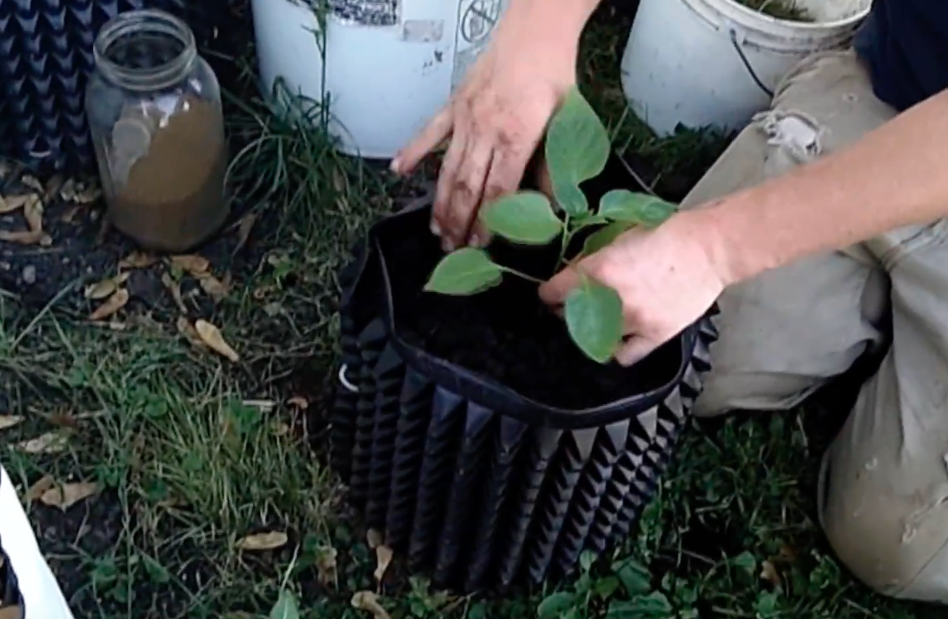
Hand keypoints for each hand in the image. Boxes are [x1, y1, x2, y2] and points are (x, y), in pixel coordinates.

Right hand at [390, 6, 578, 251]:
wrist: (535, 31)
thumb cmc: (553, 75)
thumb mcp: (566, 122)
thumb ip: (551, 166)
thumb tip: (549, 205)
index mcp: (516, 136)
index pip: (498, 190)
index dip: (487, 222)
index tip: (480, 244)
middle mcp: (485, 130)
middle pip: (468, 187)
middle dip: (459, 222)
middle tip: (453, 248)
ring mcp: (465, 118)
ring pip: (448, 169)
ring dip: (440, 202)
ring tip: (436, 229)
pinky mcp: (453, 105)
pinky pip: (429, 133)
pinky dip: (411, 152)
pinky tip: (398, 171)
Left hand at [539, 213, 726, 365]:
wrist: (710, 247)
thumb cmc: (668, 233)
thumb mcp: (620, 235)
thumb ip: (594, 256)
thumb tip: (573, 271)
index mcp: (600, 270)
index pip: (554, 291)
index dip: (549, 292)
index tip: (549, 294)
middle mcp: (613, 300)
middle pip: (571, 315)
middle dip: (568, 308)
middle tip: (574, 303)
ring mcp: (634, 321)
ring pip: (594, 336)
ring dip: (591, 326)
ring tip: (599, 317)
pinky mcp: (655, 335)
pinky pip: (625, 355)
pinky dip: (617, 348)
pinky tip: (617, 338)